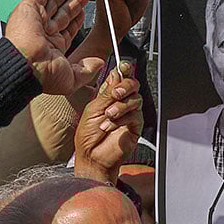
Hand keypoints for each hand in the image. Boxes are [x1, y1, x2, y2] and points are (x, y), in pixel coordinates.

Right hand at [5, 0, 103, 94]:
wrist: (26, 65)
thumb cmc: (44, 75)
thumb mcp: (72, 78)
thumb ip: (87, 70)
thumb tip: (99, 63)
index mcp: (53, 47)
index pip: (68, 28)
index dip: (76, 18)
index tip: (83, 10)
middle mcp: (44, 33)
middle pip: (62, 12)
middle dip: (73, 2)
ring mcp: (35, 20)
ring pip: (52, 2)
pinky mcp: (27, 10)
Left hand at [73, 62, 141, 184]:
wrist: (92, 157)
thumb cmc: (88, 136)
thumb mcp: (93, 109)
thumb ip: (107, 92)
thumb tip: (116, 74)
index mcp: (108, 96)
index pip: (120, 78)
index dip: (124, 70)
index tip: (124, 66)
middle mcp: (120, 103)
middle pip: (132, 85)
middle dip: (125, 87)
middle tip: (115, 94)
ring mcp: (129, 114)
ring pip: (135, 99)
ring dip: (121, 106)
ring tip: (108, 115)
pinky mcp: (136, 125)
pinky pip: (136, 115)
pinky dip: (122, 119)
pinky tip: (110, 126)